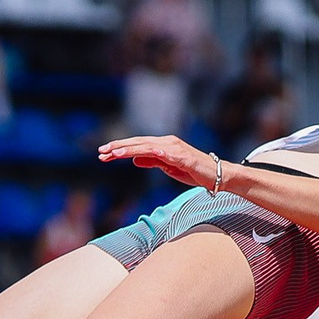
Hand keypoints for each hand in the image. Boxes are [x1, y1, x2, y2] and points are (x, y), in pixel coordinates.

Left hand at [98, 134, 220, 187]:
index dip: (120, 148)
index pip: (137, 145)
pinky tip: (141, 154)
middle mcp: (167, 143)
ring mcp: (175, 149)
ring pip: (148, 147)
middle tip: (101, 151)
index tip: (104, 154)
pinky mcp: (183, 157)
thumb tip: (135, 160)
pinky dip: (153, 153)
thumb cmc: (193, 171)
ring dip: (130, 149)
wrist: (217, 175)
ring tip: (114, 153)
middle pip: (139, 143)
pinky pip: (166, 154)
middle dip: (119, 147)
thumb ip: (152, 162)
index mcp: (163, 145)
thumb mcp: (168, 168)